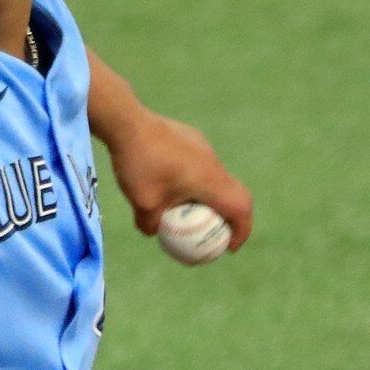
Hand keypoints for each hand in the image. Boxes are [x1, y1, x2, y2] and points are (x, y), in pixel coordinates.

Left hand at [103, 111, 253, 250]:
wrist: (128, 122)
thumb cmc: (139, 165)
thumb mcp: (142, 204)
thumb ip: (150, 224)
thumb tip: (153, 232)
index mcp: (210, 181)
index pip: (241, 208)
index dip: (241, 230)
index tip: (229, 247)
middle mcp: (213, 163)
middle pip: (235, 193)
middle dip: (230, 216)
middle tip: (215, 232)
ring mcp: (204, 147)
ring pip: (217, 177)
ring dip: (211, 196)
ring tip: (190, 209)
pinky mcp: (192, 137)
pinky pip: (202, 164)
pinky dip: (196, 179)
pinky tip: (170, 182)